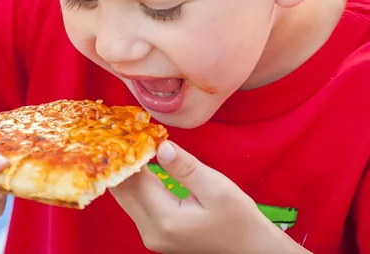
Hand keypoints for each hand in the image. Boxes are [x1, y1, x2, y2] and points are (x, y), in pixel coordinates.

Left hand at [110, 141, 308, 253]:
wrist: (250, 250)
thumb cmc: (238, 220)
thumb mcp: (217, 188)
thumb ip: (185, 167)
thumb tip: (160, 146)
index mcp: (165, 219)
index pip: (134, 180)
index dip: (129, 153)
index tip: (128, 129)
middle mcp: (150, 231)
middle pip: (122, 190)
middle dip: (120, 161)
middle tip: (121, 131)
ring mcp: (150, 235)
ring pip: (125, 197)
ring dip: (124, 170)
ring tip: (127, 143)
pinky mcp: (153, 233)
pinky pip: (134, 203)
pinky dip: (132, 182)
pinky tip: (136, 164)